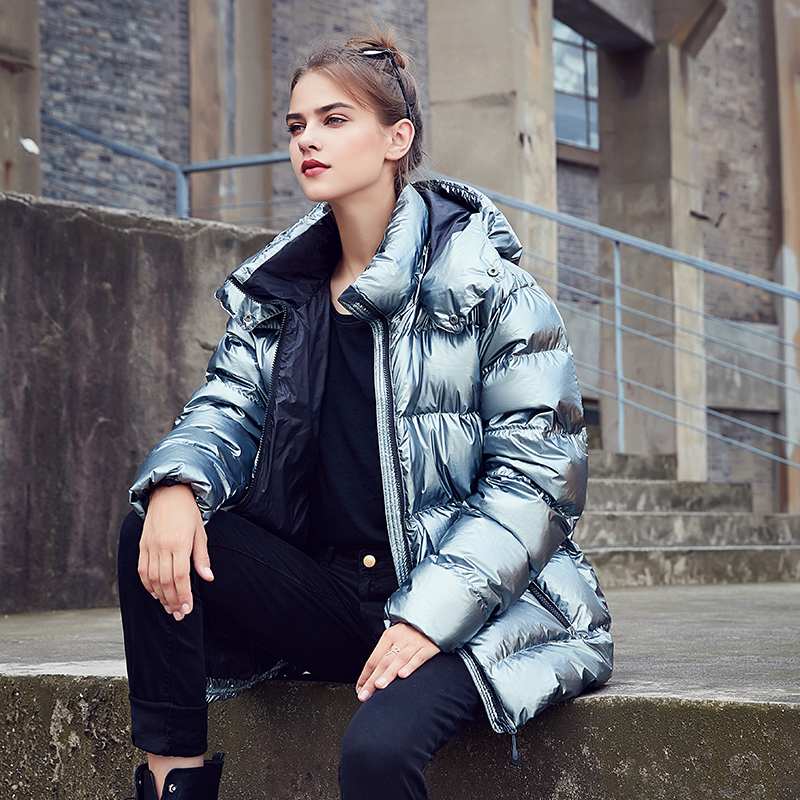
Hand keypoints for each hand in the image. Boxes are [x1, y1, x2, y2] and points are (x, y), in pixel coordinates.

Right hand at [138, 483, 213, 620]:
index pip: (181, 576)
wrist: (168, 493)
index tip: (187, 609)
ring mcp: (150, 546)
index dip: (183, 596)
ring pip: (152, 579)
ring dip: (160, 596)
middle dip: (173, 601)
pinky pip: (142, 570)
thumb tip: (208, 578)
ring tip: (169, 607)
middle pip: (166, 581)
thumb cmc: (188, 513)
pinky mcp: (142, 546)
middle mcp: (162, 546)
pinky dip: (148, 585)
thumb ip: (202, 557)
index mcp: (179, 543)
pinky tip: (156, 593)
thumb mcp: (200, 532)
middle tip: (179, 614)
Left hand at [356, 622, 439, 700]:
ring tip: (379, 686)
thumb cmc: (413, 631)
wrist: (435, 617)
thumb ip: (387, 653)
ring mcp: (415, 642)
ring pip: (399, 660)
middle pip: (383, 662)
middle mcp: (401, 638)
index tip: (359, 689)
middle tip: (364, 695)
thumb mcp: (397, 637)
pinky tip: (403, 675)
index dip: (365, 675)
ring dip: (388, 674)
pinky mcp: (429, 647)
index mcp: (389, 635)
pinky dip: (410, 666)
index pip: (373, 659)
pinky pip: (419, 657)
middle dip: (372, 680)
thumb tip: (372, 675)